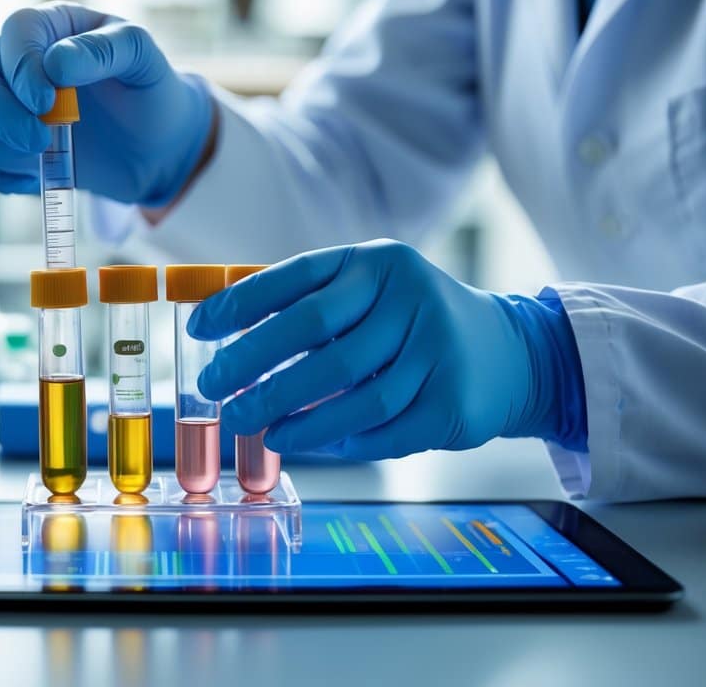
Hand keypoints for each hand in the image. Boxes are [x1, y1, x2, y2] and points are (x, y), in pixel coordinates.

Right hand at [0, 1, 214, 205]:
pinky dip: (3, 174)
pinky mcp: (5, 147)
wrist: (157, 146)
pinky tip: (40, 173)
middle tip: (39, 141)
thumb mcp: (143, 60)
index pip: (15, 31)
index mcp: (51, 26)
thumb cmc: (150, 92)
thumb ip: (107, 50)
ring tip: (47, 153)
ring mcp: (4, 104)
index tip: (48, 103)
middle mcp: (16, 59)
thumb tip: (56, 63)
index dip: (22, 67)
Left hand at [188, 240, 571, 459]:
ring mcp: (437, 348)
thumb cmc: (409, 323)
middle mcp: (409, 295)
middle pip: (315, 334)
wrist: (508, 353)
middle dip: (255, 366)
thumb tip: (219, 332)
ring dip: (294, 416)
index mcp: (375, 262)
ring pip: (351, 392)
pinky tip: (306, 444)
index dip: (239, 304)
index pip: (295, 278)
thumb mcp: (367, 293)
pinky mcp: (454, 401)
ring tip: (256, 428)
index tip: (197, 331)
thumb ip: (306, 305)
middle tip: (217, 392)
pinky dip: (339, 441)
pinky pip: (384, 430)